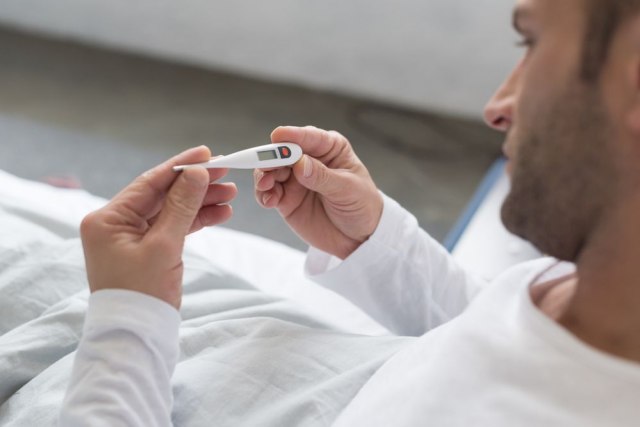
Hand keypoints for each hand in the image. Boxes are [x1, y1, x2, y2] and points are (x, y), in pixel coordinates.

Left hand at [80, 146, 236, 308]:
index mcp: (107, 219)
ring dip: (200, 203)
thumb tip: (198, 173)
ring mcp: (130, 237)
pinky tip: (220, 214)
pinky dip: (195, 221)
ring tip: (230, 196)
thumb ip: (182, 206)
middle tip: (226, 175)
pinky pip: (173, 228)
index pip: (149, 183)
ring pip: (171, 211)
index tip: (208, 154)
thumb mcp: (164, 246)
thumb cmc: (143, 294)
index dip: (181, 166)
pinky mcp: (146, 250)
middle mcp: (115, 224)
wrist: (136, 337)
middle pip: (162, 195)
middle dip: (196, 185)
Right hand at [254, 126, 382, 258]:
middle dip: (271, 157)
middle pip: (283, 152)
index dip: (292, 136)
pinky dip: (264, 194)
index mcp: (330, 148)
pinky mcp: (286, 199)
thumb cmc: (361, 205)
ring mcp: (295, 179)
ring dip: (264, 176)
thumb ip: (322, 177)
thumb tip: (299, 163)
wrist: (359, 237)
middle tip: (266, 167)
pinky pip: (268, 193)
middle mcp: (309, 159)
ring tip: (265, 186)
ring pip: (271, 171)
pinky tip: (268, 200)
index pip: (308, 137)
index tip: (278, 137)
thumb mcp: (348, 189)